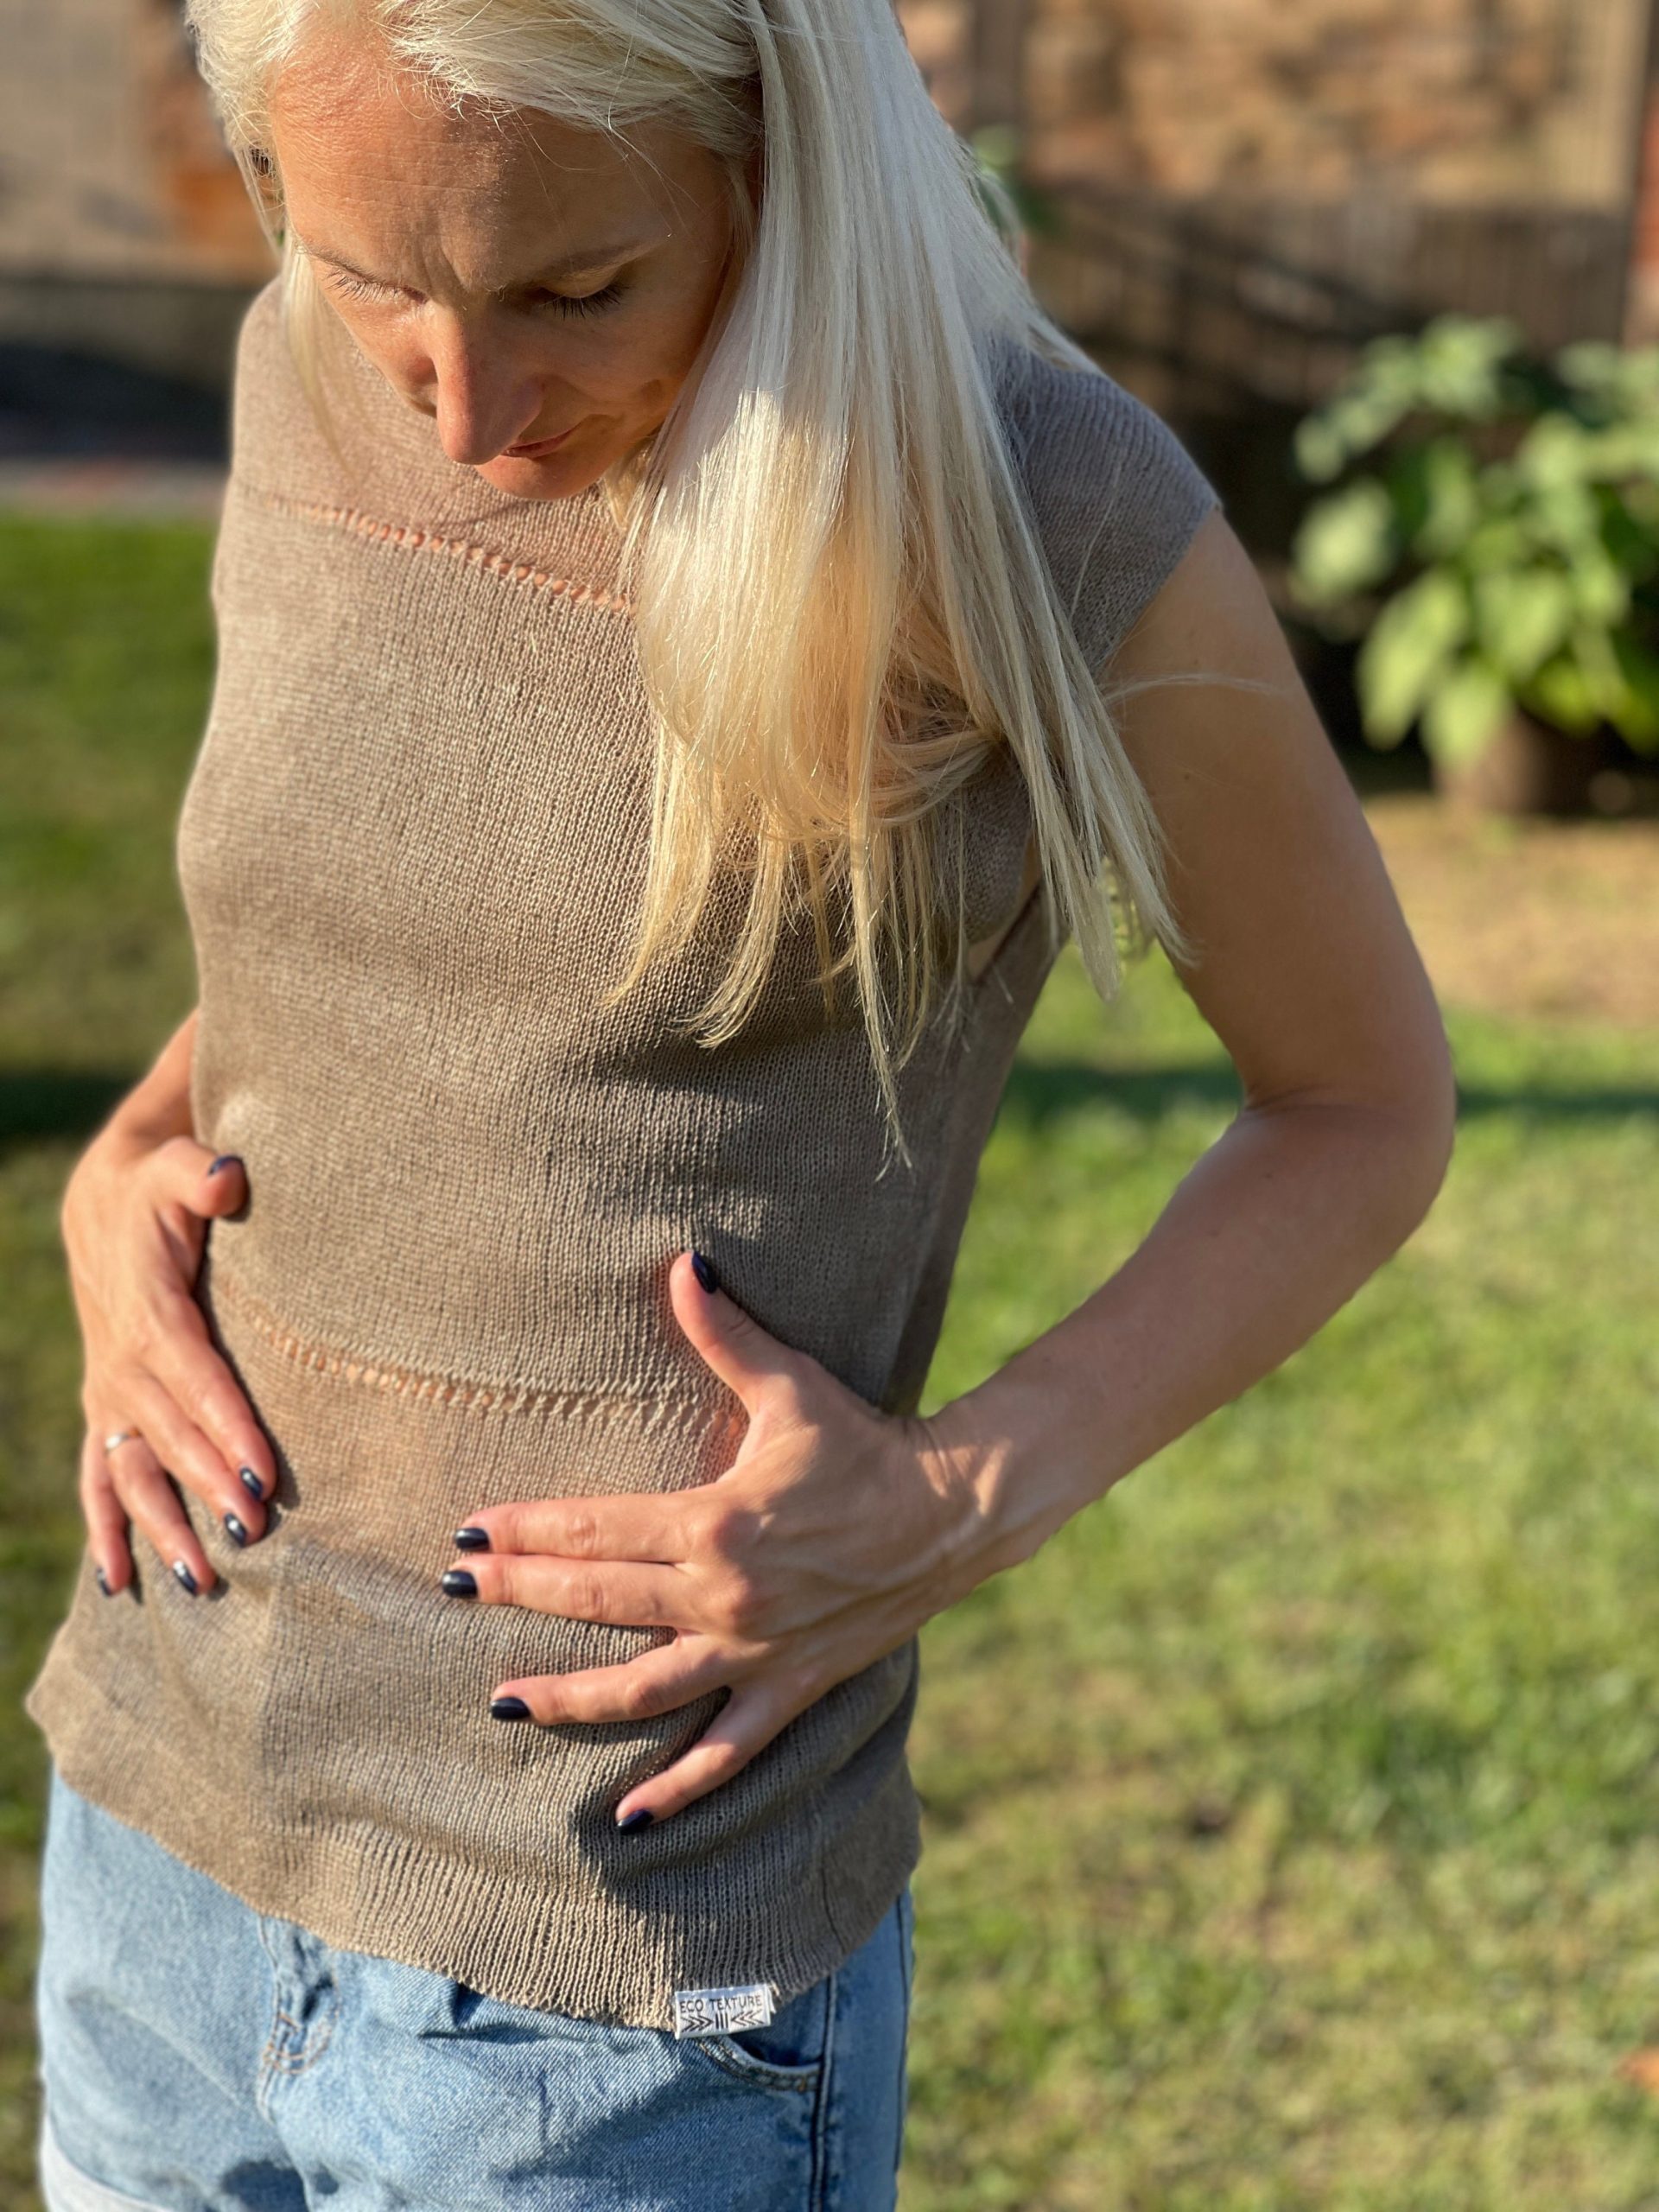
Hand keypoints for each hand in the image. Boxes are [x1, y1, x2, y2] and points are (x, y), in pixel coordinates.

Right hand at [63, 1123, 276, 1596]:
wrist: (104, 1204)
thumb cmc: (158, 1188)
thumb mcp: (177, 1168)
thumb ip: (202, 1174)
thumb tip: (227, 1177)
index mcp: (151, 1314)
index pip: (195, 1378)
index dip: (226, 1425)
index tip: (262, 1472)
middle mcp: (123, 1365)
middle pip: (170, 1437)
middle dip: (208, 1487)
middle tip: (253, 1534)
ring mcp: (110, 1394)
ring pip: (134, 1472)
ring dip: (163, 1527)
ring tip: (202, 1580)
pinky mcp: (105, 1409)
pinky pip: (99, 1476)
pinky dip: (105, 1529)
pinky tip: (118, 1583)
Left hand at [446, 1251, 1009, 1826]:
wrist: (953, 1510)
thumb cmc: (864, 1441)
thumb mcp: (792, 1386)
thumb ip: (726, 1334)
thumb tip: (685, 1263)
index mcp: (715, 1521)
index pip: (593, 1527)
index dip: (525, 1529)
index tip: (469, 1533)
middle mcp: (725, 1595)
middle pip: (596, 1599)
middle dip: (519, 1593)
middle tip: (456, 1592)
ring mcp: (755, 1651)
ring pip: (642, 1689)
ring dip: (567, 1697)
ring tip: (503, 1703)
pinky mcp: (791, 1687)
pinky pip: (727, 1753)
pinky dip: (679, 1791)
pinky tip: (628, 1822)